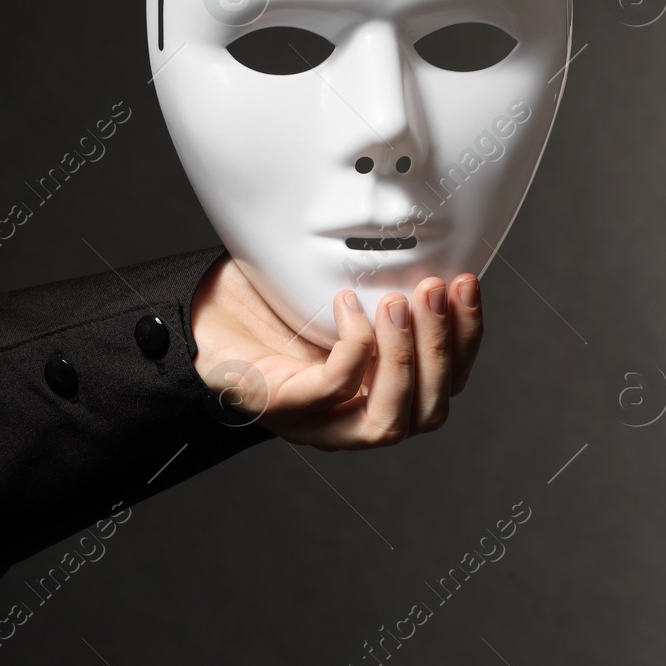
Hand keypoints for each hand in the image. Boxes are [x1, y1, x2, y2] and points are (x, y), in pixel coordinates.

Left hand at [189, 255, 482, 448]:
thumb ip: (382, 285)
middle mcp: (352, 419)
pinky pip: (332, 389)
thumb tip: (434, 242)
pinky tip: (344, 305)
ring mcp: (317, 423)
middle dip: (442, 350)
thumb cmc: (266, 308)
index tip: (468, 286)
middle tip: (435, 290)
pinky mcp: (280, 409)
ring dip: (407, 358)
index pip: (445, 385)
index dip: (467, 339)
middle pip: (427, 412)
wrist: (198, 316)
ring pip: (388, 420)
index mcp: (377, 394)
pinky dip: (351, 348)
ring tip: (401, 300)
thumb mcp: (336, 294)